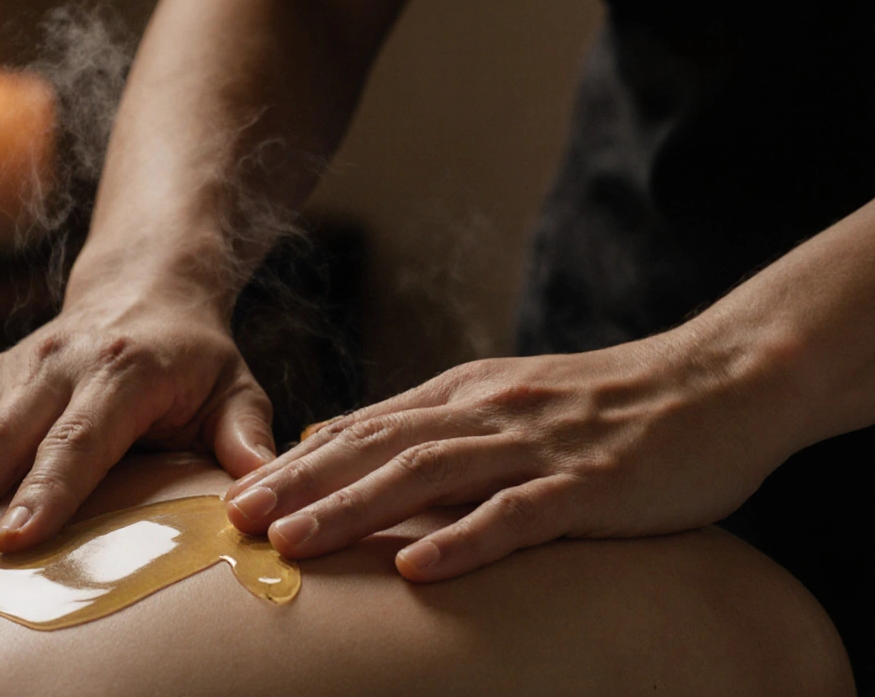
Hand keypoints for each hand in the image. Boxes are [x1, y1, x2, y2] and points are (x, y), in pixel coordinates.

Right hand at [0, 285, 274, 568]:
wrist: (143, 285)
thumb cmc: (194, 354)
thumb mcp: (234, 385)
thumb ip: (246, 434)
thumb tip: (259, 490)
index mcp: (120, 372)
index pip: (78, 439)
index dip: (46, 490)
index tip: (15, 542)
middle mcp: (53, 369)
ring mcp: (6, 375)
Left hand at [224, 328, 793, 581]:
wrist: (715, 382)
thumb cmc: (607, 402)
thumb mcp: (508, 399)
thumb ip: (435, 422)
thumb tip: (351, 443)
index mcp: (467, 392)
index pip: (365, 427)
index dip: (297, 463)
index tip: (237, 495)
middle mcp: (489, 411)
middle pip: (378, 448)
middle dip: (302, 485)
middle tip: (238, 521)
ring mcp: (537, 445)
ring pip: (429, 475)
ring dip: (355, 508)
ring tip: (295, 543)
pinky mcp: (589, 483)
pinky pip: (519, 514)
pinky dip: (465, 539)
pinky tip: (419, 569)